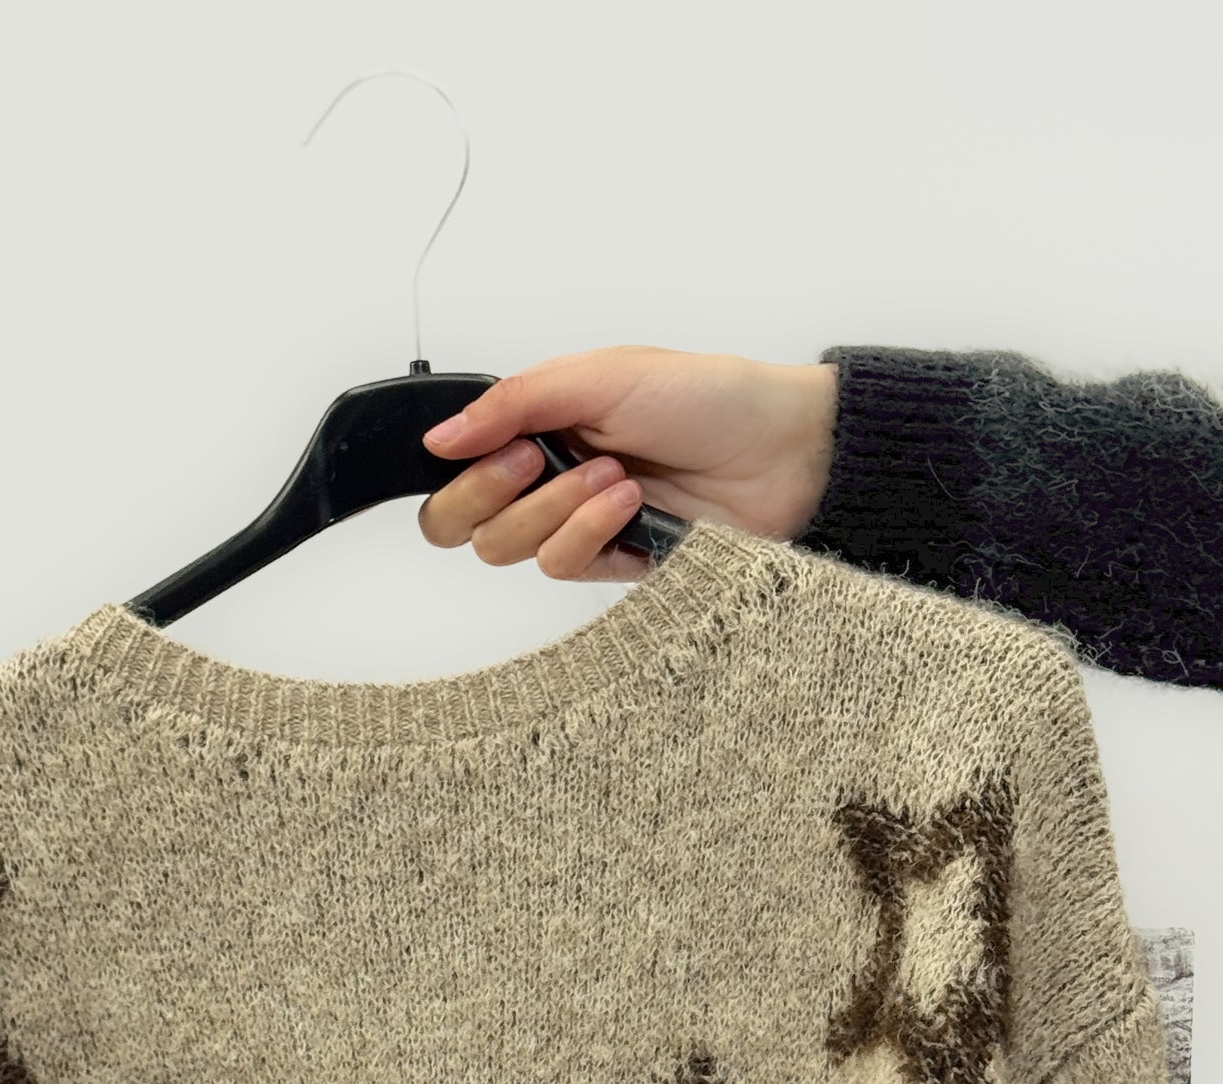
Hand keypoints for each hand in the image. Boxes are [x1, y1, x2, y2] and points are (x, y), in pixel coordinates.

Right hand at [418, 346, 838, 582]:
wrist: (782, 452)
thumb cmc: (707, 399)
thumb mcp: (600, 375)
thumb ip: (514, 402)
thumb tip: (440, 437)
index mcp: (538, 424)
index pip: (453, 469)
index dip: (458, 468)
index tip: (499, 443)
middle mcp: (547, 477)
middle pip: (459, 524)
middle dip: (488, 494)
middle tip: (535, 460)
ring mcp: (577, 525)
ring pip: (508, 550)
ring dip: (555, 508)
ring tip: (613, 474)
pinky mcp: (611, 564)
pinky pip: (562, 569)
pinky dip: (587, 533)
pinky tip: (628, 503)